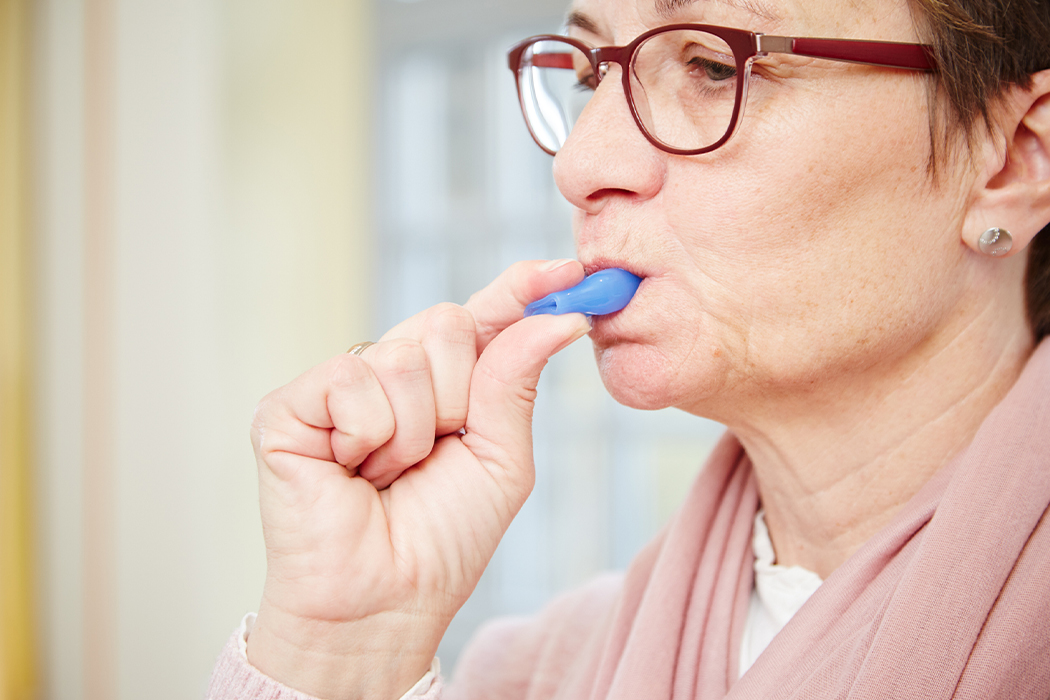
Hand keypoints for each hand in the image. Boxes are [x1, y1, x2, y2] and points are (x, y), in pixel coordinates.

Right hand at [245, 260, 588, 699]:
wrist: (385, 602)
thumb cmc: (442, 541)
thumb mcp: (501, 459)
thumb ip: (515, 380)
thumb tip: (558, 315)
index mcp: (444, 385)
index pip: (482, 318)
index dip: (521, 289)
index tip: (569, 269)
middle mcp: (390, 374)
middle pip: (445, 322)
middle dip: (457, 399)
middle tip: (432, 454)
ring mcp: (338, 386)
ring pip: (403, 356)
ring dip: (412, 434)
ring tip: (385, 475)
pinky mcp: (290, 405)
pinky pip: (352, 381)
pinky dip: (368, 437)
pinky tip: (351, 470)